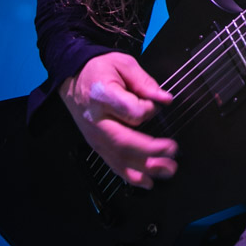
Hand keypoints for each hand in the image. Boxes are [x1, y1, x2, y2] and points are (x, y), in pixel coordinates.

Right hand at [58, 51, 176, 189]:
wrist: (72, 77)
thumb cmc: (99, 68)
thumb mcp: (123, 63)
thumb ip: (145, 82)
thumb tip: (165, 99)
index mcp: (103, 95)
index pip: (131, 111)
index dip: (148, 110)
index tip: (157, 104)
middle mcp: (96, 120)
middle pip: (124, 141)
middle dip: (151, 151)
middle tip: (172, 151)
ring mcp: (94, 135)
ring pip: (119, 157)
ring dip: (145, 168)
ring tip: (167, 170)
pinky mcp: (95, 144)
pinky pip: (112, 163)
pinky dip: (130, 176)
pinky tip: (146, 182)